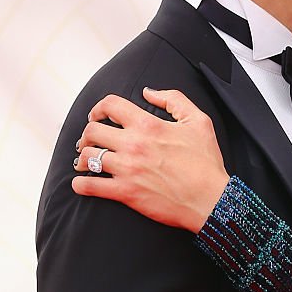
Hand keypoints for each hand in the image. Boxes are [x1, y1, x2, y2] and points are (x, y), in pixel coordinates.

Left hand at [72, 88, 229, 232]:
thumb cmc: (206, 162)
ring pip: (88, 157)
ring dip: (83, 158)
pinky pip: (90, 186)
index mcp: (149, 125)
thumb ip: (174, 99)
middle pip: (92, 131)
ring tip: (85, 161)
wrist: (211, 199)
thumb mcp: (199, 121)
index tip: (97, 115)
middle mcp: (134, 145)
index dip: (98, 107)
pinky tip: (82, 183)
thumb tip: (149, 92)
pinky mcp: (125, 192)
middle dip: (87, 134)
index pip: (110, 105)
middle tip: (90, 140)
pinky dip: (80, 184)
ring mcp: (127, 170)